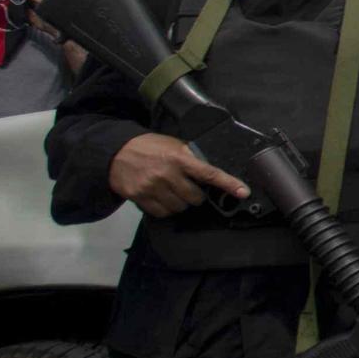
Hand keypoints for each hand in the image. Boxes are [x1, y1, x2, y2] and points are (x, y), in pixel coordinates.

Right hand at [109, 133, 252, 217]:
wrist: (116, 153)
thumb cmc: (149, 147)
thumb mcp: (172, 145)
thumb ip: (191, 157)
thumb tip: (210, 170)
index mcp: (179, 158)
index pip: (209, 173)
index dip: (228, 184)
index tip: (243, 192)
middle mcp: (168, 174)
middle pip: (196, 198)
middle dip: (196, 194)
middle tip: (187, 186)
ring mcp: (153, 188)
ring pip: (180, 207)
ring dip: (181, 202)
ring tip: (171, 190)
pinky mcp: (141, 198)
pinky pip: (163, 213)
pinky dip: (166, 208)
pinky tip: (161, 196)